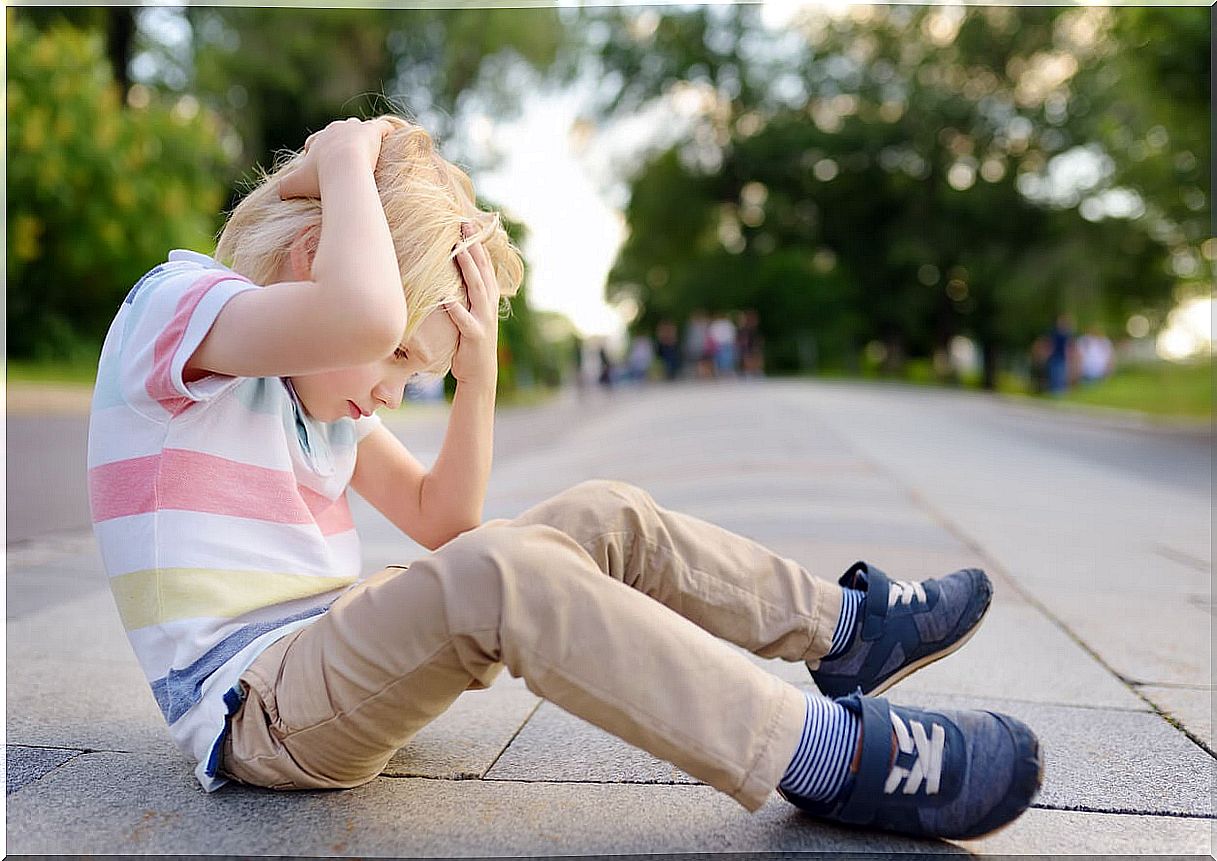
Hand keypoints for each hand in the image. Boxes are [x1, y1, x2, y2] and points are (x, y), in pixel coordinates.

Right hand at [279, 117, 392, 199]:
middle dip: (340, 143)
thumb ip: (284, 187)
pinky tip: (392, 140)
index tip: (321, 164)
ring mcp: (355, 128)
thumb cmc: (319, 177)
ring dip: (362, 136)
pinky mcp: (372, 131)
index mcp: (318, 139)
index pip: (316, 141)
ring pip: (359, 127)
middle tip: (346, 160)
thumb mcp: (295, 184)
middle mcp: (336, 129)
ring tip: (368, 150)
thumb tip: (277, 194)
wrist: (343, 169)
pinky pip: (382, 127)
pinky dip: (386, 132)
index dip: (318, 152)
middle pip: (338, 132)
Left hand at [446, 225, 500, 388]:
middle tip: (464, 225)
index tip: (467, 222)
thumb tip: (447, 275)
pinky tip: (446, 297)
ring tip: (459, 250)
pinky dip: (456, 308)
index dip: (476, 244)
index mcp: (487, 298)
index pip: (483, 265)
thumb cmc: (468, 342)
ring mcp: (483, 319)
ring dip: (468, 268)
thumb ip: (464, 295)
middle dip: (474, 247)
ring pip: (476, 289)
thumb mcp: (469, 314)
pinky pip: (464, 320)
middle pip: (481, 271)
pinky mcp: (475, 336)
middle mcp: (488, 305)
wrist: (480, 374)